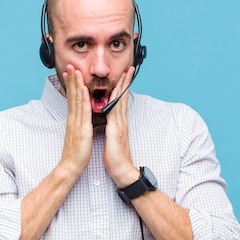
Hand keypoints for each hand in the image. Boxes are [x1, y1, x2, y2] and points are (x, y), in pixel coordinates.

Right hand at [59, 65, 92, 177]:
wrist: (70, 167)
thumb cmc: (76, 155)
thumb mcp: (78, 137)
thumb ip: (78, 127)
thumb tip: (79, 121)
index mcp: (73, 121)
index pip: (72, 99)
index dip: (71, 86)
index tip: (70, 74)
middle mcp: (73, 119)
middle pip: (72, 96)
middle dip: (71, 80)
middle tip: (69, 66)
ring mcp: (76, 123)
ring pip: (76, 99)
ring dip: (75, 84)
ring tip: (74, 70)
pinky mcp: (81, 128)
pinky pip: (82, 110)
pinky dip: (82, 98)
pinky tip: (82, 88)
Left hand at [103, 66, 138, 186]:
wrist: (122, 171)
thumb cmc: (115, 158)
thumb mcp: (112, 140)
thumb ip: (112, 129)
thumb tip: (110, 123)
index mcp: (119, 123)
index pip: (120, 102)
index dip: (122, 88)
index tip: (124, 77)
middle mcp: (121, 121)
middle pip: (123, 97)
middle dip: (126, 82)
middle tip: (129, 69)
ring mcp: (119, 125)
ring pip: (120, 101)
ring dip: (122, 87)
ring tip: (125, 74)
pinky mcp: (116, 130)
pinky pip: (114, 111)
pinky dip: (114, 100)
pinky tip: (114, 92)